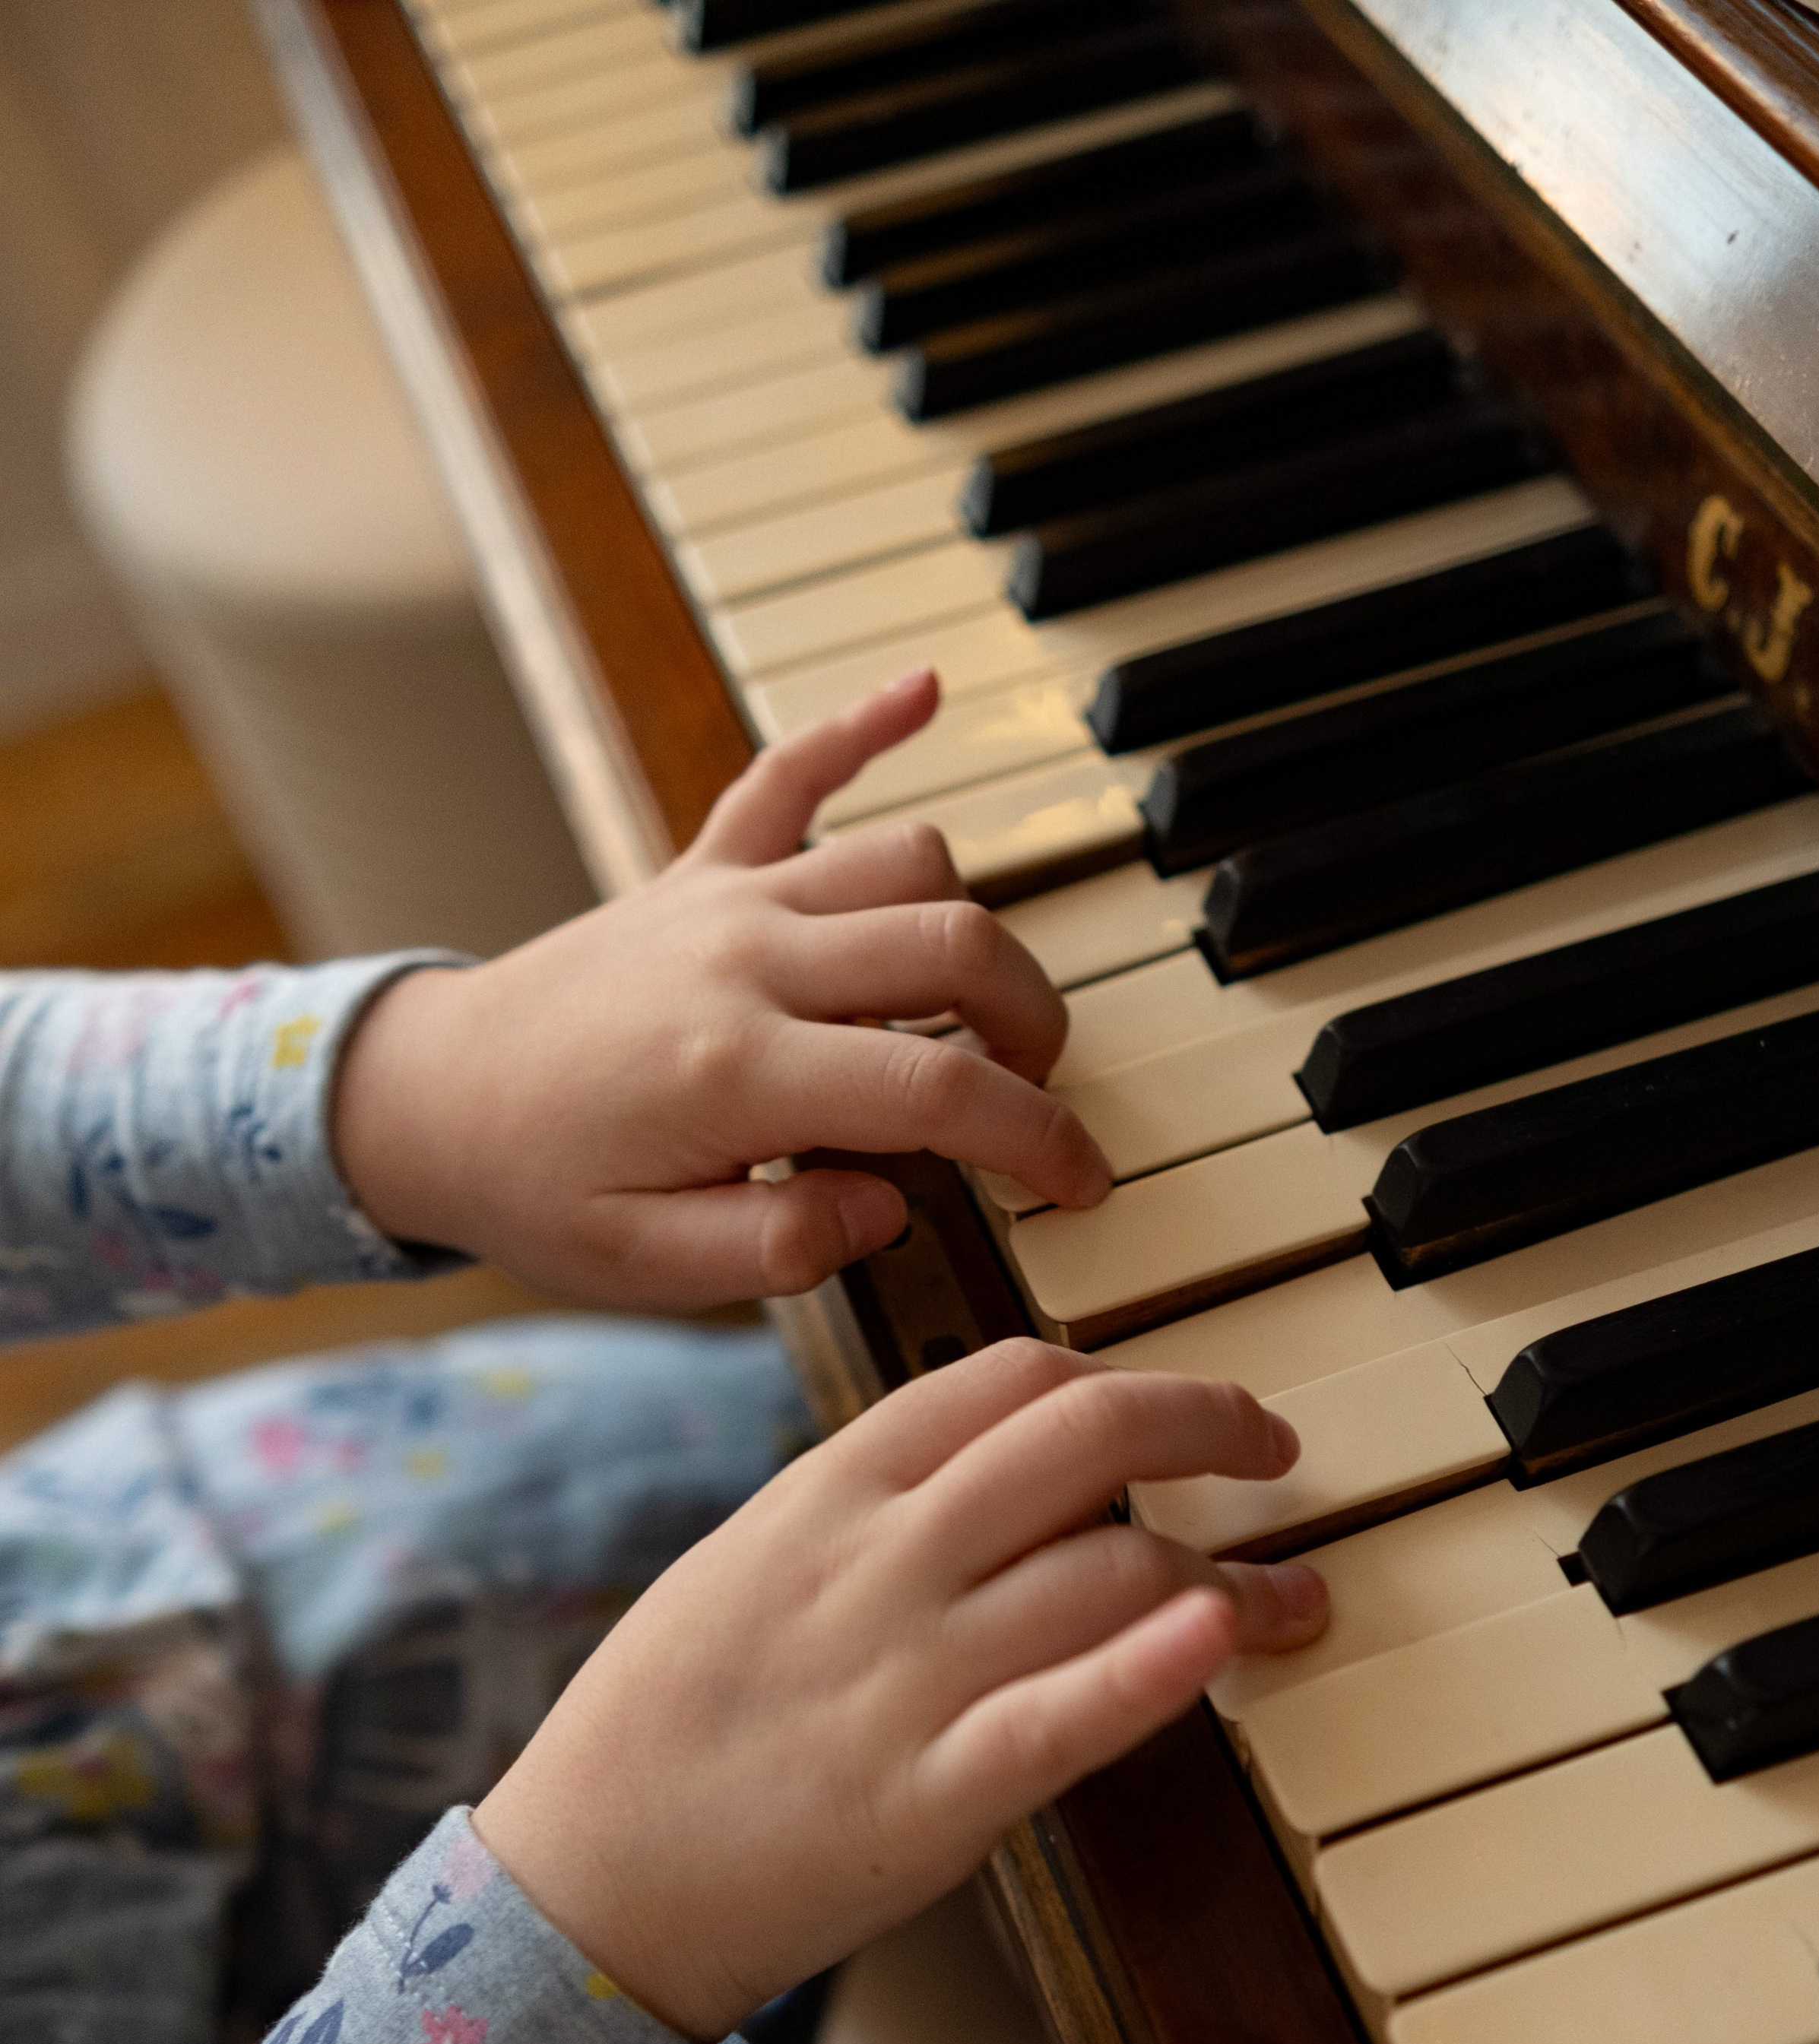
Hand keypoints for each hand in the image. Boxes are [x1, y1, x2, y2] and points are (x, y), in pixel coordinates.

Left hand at [332, 672, 1109, 1310]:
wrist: (427, 1097)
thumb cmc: (537, 1185)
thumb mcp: (649, 1266)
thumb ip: (781, 1250)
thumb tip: (890, 1203)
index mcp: (739, 1072)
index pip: (941, 1090)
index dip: (1040, 1139)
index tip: (1081, 1179)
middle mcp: (745, 960)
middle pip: (956, 949)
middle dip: (1034, 1023)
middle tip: (1035, 1091)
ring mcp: (726, 900)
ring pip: (906, 864)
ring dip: (971, 932)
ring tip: (977, 1008)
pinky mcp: (701, 869)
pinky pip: (788, 772)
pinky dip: (859, 727)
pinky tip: (922, 692)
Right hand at [474, 1342, 1327, 2042]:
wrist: (589, 1883)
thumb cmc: (661, 1728)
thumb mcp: (745, 1564)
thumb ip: (860, 1506)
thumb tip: (985, 1469)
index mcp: (825, 1493)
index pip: (1008, 1377)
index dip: (1123, 1374)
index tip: (1179, 1406)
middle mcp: (878, 1564)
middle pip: (1085, 1438)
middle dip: (1208, 1423)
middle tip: (1271, 1453)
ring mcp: (908, 1680)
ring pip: (1107, 1573)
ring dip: (1231, 1577)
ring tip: (1289, 1599)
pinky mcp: (933, 1801)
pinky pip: (1065, 1716)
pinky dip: (1155, 1671)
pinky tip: (1221, 1639)